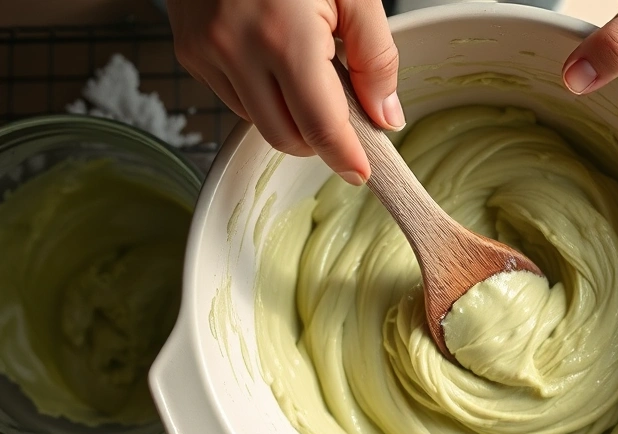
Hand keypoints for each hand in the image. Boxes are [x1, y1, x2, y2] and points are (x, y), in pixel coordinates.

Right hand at [167, 0, 404, 184]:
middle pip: (287, 137)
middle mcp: (237, 50)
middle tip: (345, 112)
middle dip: (320, 138)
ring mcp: (206, 53)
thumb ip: (375, 56)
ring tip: (309, 72)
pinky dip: (264, 97)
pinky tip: (277, 63)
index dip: (345, 156)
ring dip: (291, 117)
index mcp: (285, 36)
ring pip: (259, 123)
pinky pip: (235, 100)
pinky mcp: (190, 52)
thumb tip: (387, 116)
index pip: (319, 125)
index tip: (363, 173)